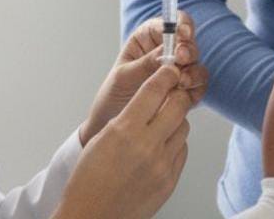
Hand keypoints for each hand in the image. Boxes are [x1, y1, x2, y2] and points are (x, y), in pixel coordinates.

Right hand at [55, 65, 192, 218]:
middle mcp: (147, 145)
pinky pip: (182, 150)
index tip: (169, 69)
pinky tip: (161, 147)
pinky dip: (175, 144)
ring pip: (184, 127)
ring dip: (175, 121)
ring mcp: (162, 165)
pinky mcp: (170, 181)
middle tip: (171, 93)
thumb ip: (130, 115)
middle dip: (176, 94)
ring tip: (161, 125)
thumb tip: (153, 96)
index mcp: (125, 130)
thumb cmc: (89, 179)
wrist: (92, 216)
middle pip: (178, 104)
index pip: (155, 89)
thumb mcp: (104, 136)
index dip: (165, 74)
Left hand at [79, 11, 207, 145]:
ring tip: (181, 81)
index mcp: (148, 38)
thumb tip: (167, 52)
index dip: (181, 24)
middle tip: (181, 58)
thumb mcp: (124, 76)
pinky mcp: (184, 90)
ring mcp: (177, 70)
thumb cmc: (113, 94)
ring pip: (197, 64)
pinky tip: (183, 94)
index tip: (183, 33)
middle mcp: (166, 51)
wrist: (112, 122)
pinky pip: (198, 86)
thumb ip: (145, 63)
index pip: (169, 23)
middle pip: (188, 42)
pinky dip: (195, 89)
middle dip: (188, 49)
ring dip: (193, 71)